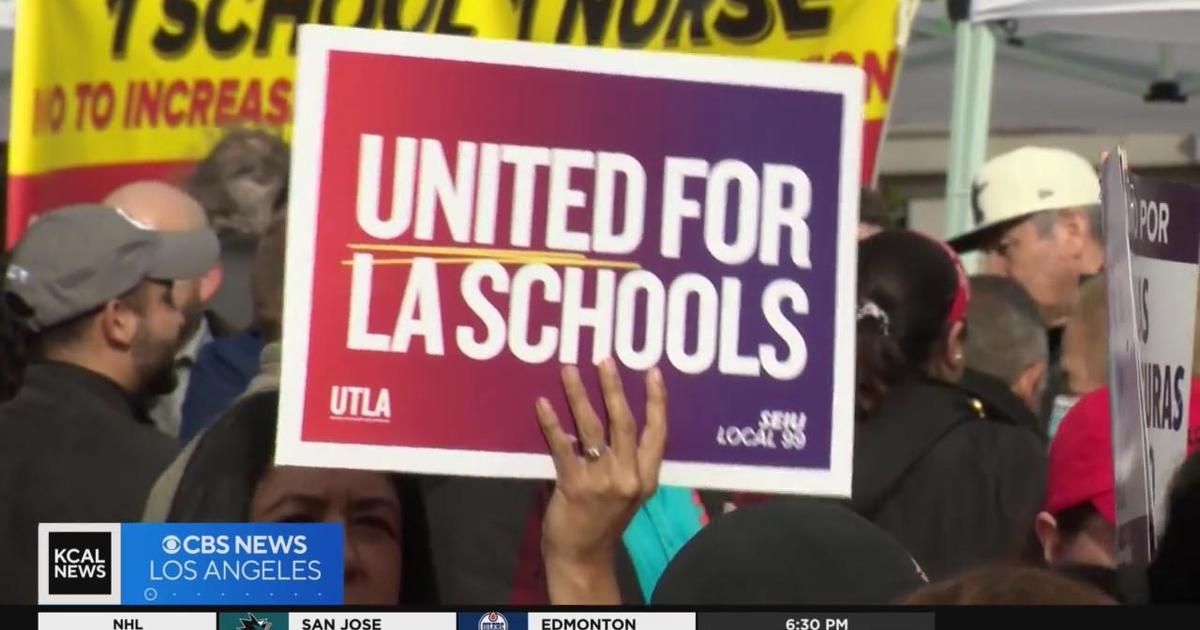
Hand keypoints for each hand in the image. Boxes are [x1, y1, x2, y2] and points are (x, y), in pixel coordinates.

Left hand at [536, 358, 667, 604]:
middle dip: (614, 388)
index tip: (652, 371)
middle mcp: (629, 477)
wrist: (583, 555)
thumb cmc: (604, 519)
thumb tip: (614, 415)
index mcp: (647, 477)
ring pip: (592, 429)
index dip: (657, 401)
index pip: (658, 432)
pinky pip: (563, 448)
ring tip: (568, 370)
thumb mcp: (628, 491)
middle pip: (624, 423)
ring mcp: (602, 482)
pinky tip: (542, 403)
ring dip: (580, 396)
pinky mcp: (574, 487)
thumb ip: (628, 460)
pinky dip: (552, 424)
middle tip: (605, 360)